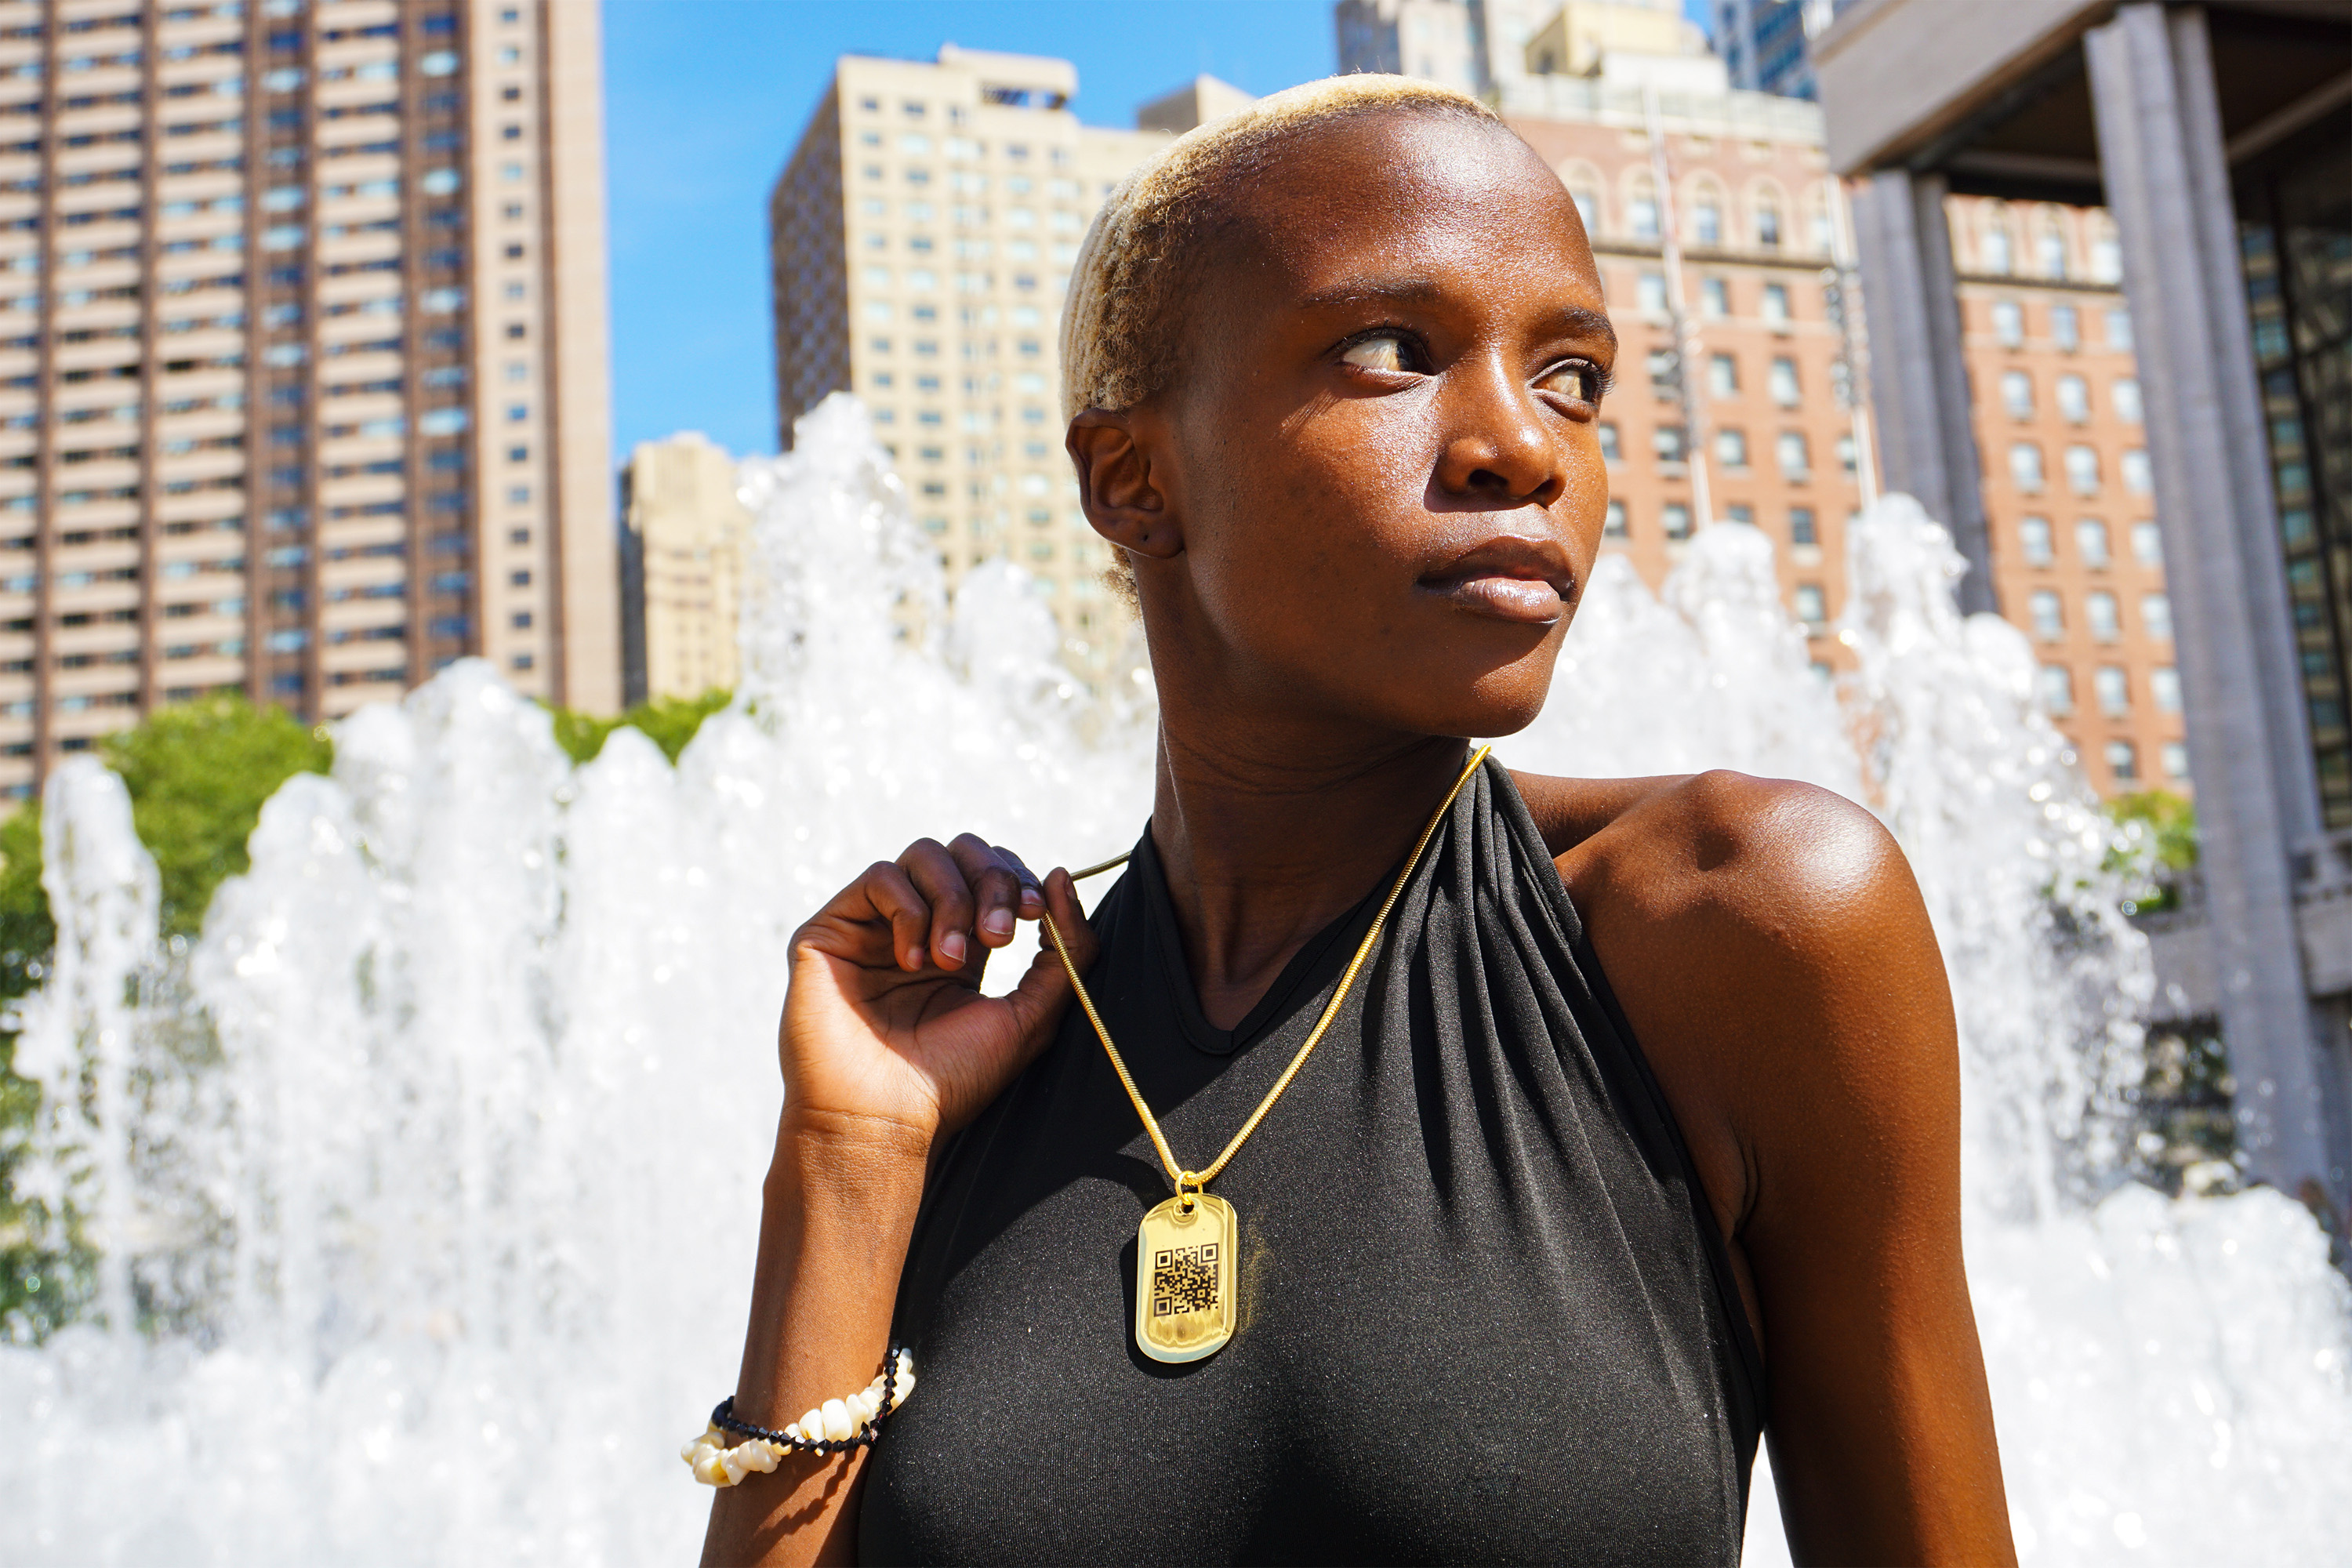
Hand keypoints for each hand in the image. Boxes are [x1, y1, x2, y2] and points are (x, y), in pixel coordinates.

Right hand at [781, 835, 1099, 1148]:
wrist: (884, 1120)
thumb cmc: (953, 1079)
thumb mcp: (1030, 1016)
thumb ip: (1064, 952)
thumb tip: (1063, 876)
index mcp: (962, 948)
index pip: (993, 875)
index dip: (1018, 879)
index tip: (1035, 914)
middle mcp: (916, 930)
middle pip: (963, 851)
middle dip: (993, 879)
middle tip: (1000, 935)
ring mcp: (871, 928)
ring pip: (924, 854)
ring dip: (954, 898)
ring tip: (953, 960)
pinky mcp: (830, 930)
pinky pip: (880, 878)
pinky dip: (909, 910)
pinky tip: (913, 962)